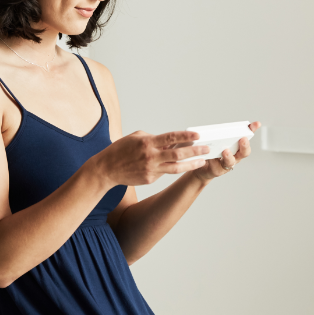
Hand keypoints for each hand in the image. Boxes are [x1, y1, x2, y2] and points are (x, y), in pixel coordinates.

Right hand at [93, 130, 209, 186]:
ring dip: (191, 164)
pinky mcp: (150, 179)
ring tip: (201, 161)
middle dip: (195, 151)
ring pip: (176, 167)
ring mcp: (151, 169)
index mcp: (147, 142)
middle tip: (206, 149)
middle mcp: (151, 156)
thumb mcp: (136, 137)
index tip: (198, 135)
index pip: (171, 137)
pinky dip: (171, 168)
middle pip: (178, 153)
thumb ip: (154, 139)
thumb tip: (170, 141)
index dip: (186, 136)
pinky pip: (164, 172)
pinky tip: (178, 165)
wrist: (107, 169)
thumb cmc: (121, 150)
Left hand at [194, 121, 260, 182]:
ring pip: (231, 161)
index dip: (252, 130)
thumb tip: (218, 125)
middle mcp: (235, 156)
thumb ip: (218, 134)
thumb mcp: (216, 141)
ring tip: (225, 151)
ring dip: (229, 156)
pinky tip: (210, 158)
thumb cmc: (212, 152)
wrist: (203, 168)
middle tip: (243, 139)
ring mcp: (227, 164)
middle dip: (245, 145)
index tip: (257, 124)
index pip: (247, 137)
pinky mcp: (217, 170)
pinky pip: (217, 166)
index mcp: (236, 147)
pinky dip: (213, 161)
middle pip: (244, 152)